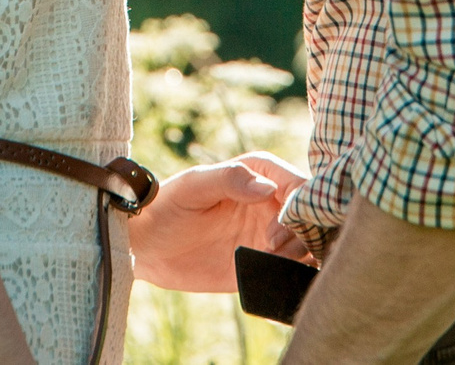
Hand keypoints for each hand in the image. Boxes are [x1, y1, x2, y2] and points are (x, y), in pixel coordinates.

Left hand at [128, 153, 311, 292]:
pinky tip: (280, 281)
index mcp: (258, 175)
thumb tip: (267, 187)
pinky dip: (296, 276)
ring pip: (307, 244)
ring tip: (271, 264)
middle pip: (309, 217)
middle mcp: (269, 203)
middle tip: (273, 251)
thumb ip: (230, 179)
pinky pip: (291, 269)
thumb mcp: (194, 187)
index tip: (273, 233)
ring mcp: (268, 234)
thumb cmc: (165, 206)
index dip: (298, 208)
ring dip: (302, 257)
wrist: (145, 246)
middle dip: (304, 235)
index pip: (299, 186)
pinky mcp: (262, 263)